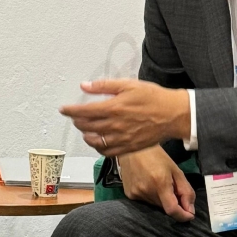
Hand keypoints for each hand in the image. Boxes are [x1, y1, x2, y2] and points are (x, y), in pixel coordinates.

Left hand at [60, 79, 190, 156]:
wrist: (173, 114)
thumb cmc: (153, 97)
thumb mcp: (128, 85)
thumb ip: (104, 86)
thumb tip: (85, 86)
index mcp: (113, 108)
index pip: (84, 111)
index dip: (70, 111)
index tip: (63, 109)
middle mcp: (115, 125)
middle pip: (86, 126)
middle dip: (77, 121)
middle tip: (74, 116)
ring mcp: (121, 138)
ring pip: (94, 140)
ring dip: (85, 134)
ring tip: (84, 129)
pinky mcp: (128, 147)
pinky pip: (107, 151)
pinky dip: (98, 147)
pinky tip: (97, 141)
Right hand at [118, 146, 195, 221]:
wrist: (132, 148)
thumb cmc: (156, 155)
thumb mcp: (176, 170)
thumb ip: (186, 191)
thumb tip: (190, 209)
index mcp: (160, 183)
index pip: (172, 210)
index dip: (182, 216)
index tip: (189, 215)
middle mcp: (146, 191)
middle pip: (164, 207)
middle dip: (172, 202)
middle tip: (172, 188)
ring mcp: (136, 194)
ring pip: (155, 205)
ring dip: (161, 199)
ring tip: (158, 183)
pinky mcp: (129, 194)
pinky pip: (145, 201)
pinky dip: (151, 197)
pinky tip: (148, 184)